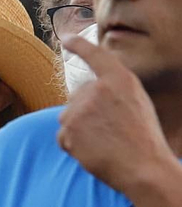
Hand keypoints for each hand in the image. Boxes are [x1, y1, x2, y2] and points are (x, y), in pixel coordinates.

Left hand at [58, 37, 176, 200]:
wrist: (144, 167)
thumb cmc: (144, 139)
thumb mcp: (136, 104)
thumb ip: (111, 92)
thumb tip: (82, 96)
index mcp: (121, 80)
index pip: (97, 56)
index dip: (80, 46)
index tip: (66, 38)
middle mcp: (98, 88)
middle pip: (77, 97)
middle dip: (85, 113)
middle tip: (110, 131)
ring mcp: (81, 107)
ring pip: (67, 117)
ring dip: (79, 130)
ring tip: (104, 142)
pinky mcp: (68, 127)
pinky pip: (62, 136)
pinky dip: (73, 146)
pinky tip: (93, 152)